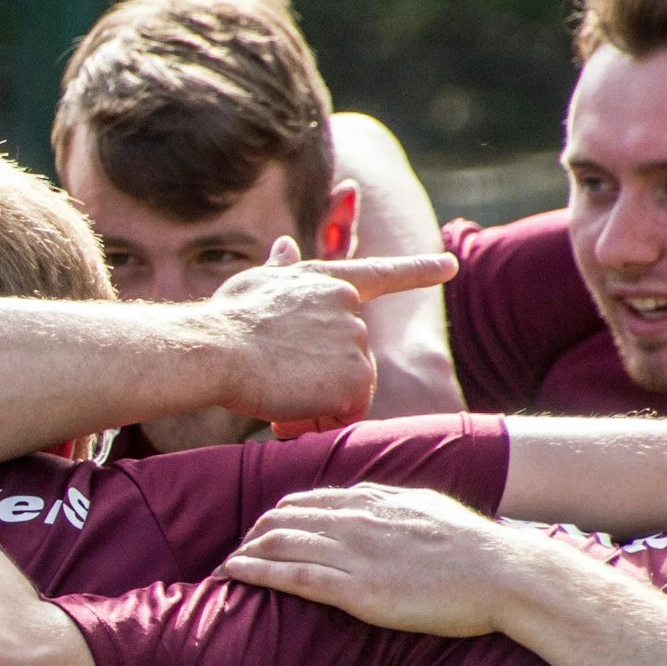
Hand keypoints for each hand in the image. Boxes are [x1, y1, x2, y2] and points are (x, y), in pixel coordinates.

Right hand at [206, 239, 456, 436]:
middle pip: (351, 356)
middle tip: (279, 389)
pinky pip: (348, 412)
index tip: (450, 265)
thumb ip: (281, 271)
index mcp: (326, 281)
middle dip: (322, 380)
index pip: (381, 273)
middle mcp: (349, 307)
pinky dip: (322, 421)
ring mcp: (355, 341)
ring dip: (318, 403)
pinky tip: (289, 413)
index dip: (418, 269)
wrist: (216, 350)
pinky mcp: (356, 377)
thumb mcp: (254, 286)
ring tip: (278, 400)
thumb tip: (286, 244)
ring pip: (350, 387)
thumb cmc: (226, 321)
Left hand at [221, 482, 539, 636]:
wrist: (505, 573)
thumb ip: (392, 505)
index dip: (275, 518)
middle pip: (281, 519)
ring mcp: (354, 554)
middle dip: (251, 536)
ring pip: (278, 544)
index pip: (305, 502)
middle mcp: (355, 520)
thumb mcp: (426, 508)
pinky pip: (292, 576)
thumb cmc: (474, 547)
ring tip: (223, 569)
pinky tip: (233, 573)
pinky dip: (255, 572)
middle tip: (235, 555)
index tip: (259, 534)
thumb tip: (373, 503)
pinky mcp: (358, 589)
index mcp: (373, 500)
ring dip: (244, 554)